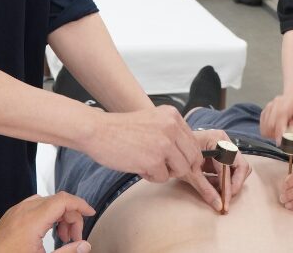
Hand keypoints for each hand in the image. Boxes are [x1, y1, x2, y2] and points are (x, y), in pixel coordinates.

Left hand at [0, 192, 93, 252]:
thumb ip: (67, 252)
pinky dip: (46, 215)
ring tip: (61, 238)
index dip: (81, 204)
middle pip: (56, 201)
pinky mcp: (9, 216)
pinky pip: (33, 206)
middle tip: (74, 239)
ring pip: (45, 203)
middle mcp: (22, 210)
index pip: (63, 200)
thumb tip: (85, 246)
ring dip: (58, 216)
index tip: (91, 213)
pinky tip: (47, 233)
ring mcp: (14, 212)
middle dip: (71, 217)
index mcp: (31, 220)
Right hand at [84, 105, 201, 182]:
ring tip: (149, 165)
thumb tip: (190, 156)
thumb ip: (171, 133)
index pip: (194, 142)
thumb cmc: (121, 129)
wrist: (98, 131)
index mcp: (172, 115)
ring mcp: (164, 143)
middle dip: (180, 167)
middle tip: (164, 167)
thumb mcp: (153, 121)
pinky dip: (151, 176)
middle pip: (193, 158)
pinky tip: (138, 166)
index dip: (187, 156)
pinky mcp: (154, 159)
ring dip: (166, 173)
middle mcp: (172, 126)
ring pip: (182, 170)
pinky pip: (163, 178)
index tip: (177, 162)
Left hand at [180, 130, 251, 211]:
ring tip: (216, 191)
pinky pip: (232, 172)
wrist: (172, 149)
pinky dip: (225, 182)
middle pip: (241, 166)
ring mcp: (226, 149)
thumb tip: (219, 205)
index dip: (228, 185)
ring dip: (230, 184)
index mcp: (218, 140)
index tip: (225, 201)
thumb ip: (205, 189)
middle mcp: (225, 142)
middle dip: (234, 184)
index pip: (229, 165)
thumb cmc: (178, 155)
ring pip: (239, 170)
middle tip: (225, 199)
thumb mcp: (191, 173)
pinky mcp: (224, 158)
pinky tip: (213, 186)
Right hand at [260, 92, 292, 143]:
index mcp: (291, 102)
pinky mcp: (265, 112)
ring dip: (272, 134)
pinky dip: (268, 132)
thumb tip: (288, 133)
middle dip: (277, 135)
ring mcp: (270, 107)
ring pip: (265, 127)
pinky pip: (262, 126)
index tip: (280, 142)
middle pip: (270, 123)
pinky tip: (277, 130)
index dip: (279, 130)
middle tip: (286, 137)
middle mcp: (277, 103)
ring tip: (283, 132)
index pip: (281, 115)